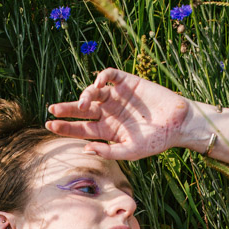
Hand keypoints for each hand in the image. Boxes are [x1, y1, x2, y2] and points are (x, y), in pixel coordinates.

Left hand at [46, 68, 189, 159]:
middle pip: (81, 110)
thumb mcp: (131, 151)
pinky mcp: (127, 82)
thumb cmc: (156, 141)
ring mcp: (116, 97)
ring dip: (84, 95)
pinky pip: (109, 76)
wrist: (178, 123)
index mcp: (106, 131)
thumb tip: (85, 148)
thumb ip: (108, 152)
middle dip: (66, 110)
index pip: (80, 129)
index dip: (65, 127)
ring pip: (93, 93)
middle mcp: (108, 113)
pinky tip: (97, 85)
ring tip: (84, 102)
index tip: (50, 125)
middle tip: (52, 110)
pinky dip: (101, 77)